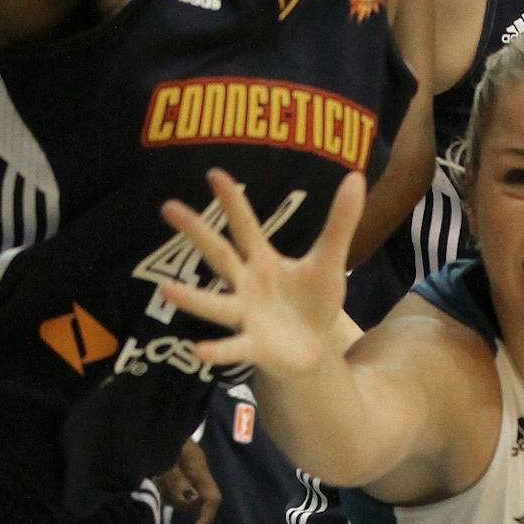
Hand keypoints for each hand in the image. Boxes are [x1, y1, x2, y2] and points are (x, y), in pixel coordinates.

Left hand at [155, 438, 223, 523]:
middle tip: (159, 500)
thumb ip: (176, 480)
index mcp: (197, 465)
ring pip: (182, 493)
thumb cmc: (154, 431)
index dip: (206, 517)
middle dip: (182, 507)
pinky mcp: (166, 465)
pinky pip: (168, 485)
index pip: (212, 497)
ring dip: (168, 498)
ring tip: (149, 486)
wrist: (142, 407)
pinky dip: (160, 490)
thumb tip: (191, 502)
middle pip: (197, 498)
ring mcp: (180, 466)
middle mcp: (193, 468)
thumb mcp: (164, 456)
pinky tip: (147, 484)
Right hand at [160, 168, 362, 377]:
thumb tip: (356, 177)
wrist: (314, 351)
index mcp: (262, 261)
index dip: (232, 201)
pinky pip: (233, 348)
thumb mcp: (329, 260)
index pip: (244, 226)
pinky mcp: (253, 346)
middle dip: (197, 232)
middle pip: (219, 255)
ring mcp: (246, 316)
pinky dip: (217, 350)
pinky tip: (198, 350)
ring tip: (166, 290)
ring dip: (192, 298)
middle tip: (168, 206)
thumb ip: (340, 222)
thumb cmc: (312, 302)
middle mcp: (246, 284)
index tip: (214, 172)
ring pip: (216, 305)